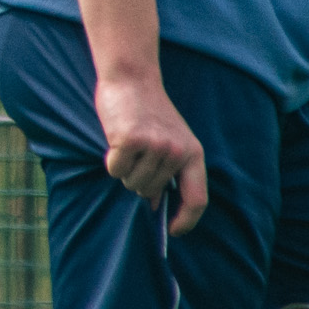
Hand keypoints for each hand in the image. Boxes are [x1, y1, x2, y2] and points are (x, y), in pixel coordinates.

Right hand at [96, 68, 208, 232]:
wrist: (132, 77)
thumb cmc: (148, 111)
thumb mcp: (170, 140)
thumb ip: (169, 170)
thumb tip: (155, 205)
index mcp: (193, 154)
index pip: (197, 200)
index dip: (186, 220)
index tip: (173, 230)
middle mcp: (177, 152)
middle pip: (151, 192)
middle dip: (138, 182)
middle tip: (135, 156)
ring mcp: (155, 146)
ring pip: (132, 183)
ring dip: (125, 170)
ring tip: (127, 144)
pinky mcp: (131, 140)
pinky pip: (115, 169)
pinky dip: (111, 160)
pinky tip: (116, 139)